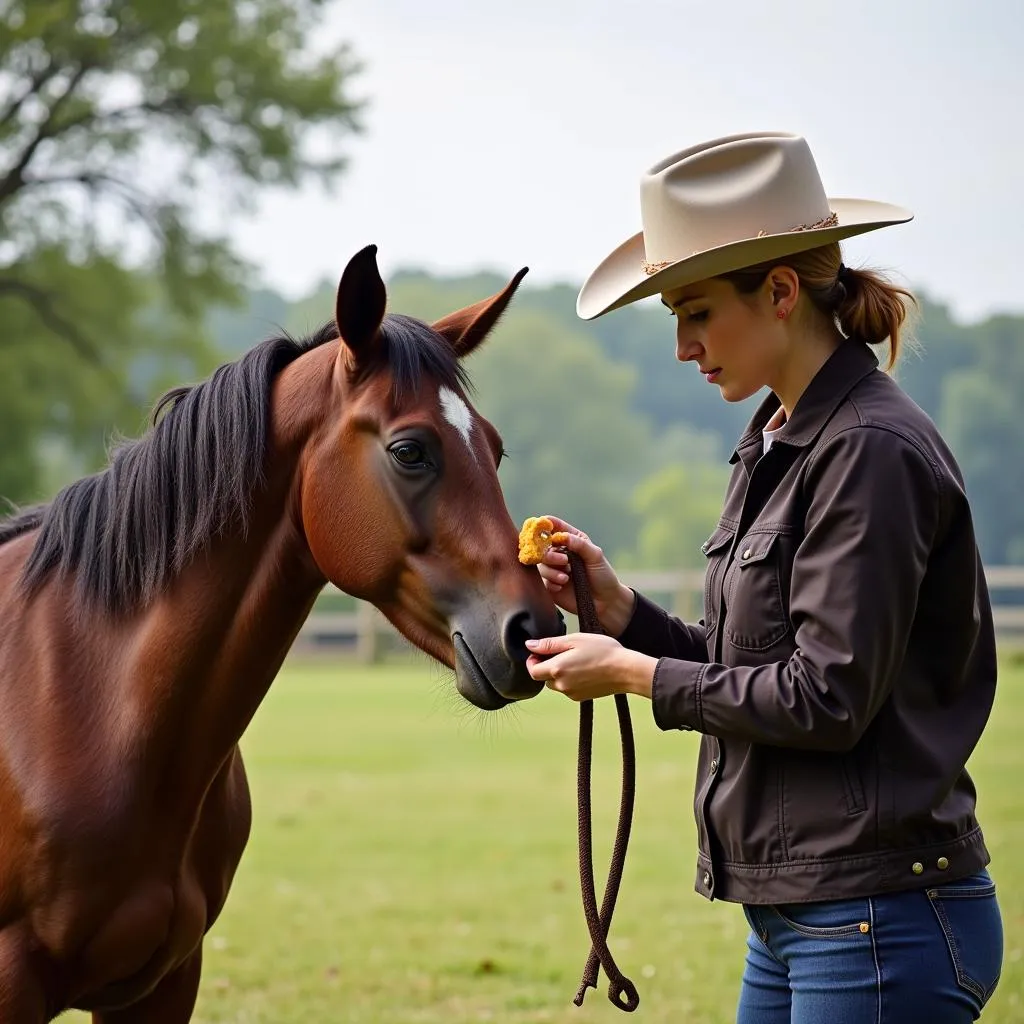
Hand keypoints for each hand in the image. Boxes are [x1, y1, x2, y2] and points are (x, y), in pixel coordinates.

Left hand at [525, 633, 655, 701]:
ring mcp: (571, 693)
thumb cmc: (603, 651)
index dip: (533, 661)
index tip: (541, 652)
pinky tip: (584, 669)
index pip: (532, 671)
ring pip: (556, 684)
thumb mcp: (575, 640)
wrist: (626, 670)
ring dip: (559, 673)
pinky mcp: (581, 698)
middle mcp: (561, 685)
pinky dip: (570, 680)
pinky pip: (568, 689)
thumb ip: (549, 644)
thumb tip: (529, 645)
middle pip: (543, 678)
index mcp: (557, 669)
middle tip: (562, 652)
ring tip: (577, 660)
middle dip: (547, 666)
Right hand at [531, 516, 636, 635]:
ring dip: (552, 570)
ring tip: (566, 578)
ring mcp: (554, 569)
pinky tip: (563, 586)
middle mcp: (560, 553)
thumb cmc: (603, 575)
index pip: (555, 527)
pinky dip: (551, 582)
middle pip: (543, 546)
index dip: (546, 524)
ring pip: (541, 564)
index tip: (542, 523)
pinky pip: (543, 580)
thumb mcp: (596, 556)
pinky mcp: (550, 584)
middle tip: (564, 561)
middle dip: (550, 553)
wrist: (605, 602)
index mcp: (571, 541)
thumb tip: (562, 536)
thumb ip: (580, 544)